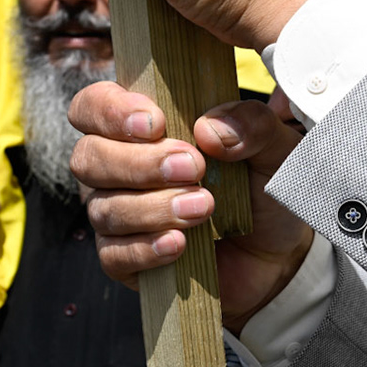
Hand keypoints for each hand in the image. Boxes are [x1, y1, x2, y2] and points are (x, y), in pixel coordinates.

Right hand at [70, 84, 313, 329]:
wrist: (277, 251)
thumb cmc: (261, 187)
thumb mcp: (274, 148)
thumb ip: (254, 125)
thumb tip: (211, 129)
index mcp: (140, 129)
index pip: (92, 107)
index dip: (111, 111)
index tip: (156, 122)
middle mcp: (118, 169)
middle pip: (89, 157)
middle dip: (139, 162)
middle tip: (193, 167)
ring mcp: (118, 215)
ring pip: (105, 208)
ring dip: (154, 207)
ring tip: (204, 207)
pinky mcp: (127, 259)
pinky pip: (115, 255)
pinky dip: (146, 248)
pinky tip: (179, 244)